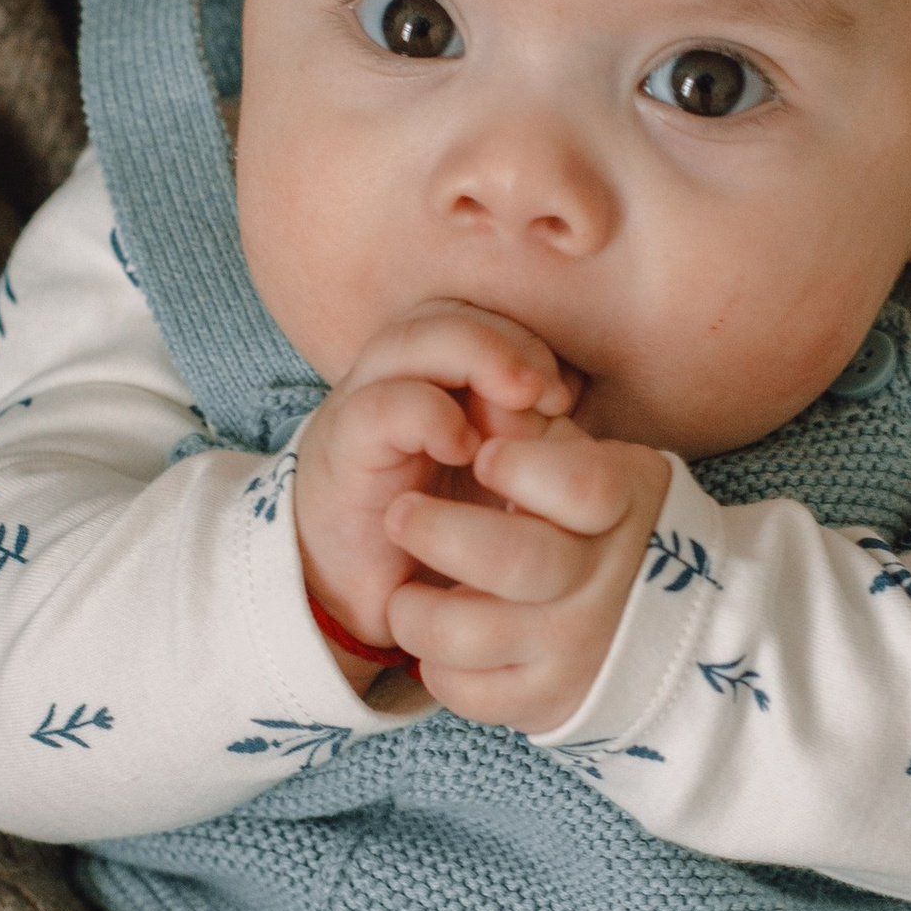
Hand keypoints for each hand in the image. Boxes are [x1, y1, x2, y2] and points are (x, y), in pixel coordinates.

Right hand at [291, 301, 575, 671]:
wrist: (367, 598)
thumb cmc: (439, 535)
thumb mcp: (497, 480)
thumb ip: (529, 439)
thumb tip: (568, 412)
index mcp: (432, 377)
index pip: (479, 318)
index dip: (526, 342)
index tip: (566, 397)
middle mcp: (393, 379)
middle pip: (446, 313)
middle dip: (508, 342)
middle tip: (552, 395)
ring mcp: (362, 406)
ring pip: (411, 339)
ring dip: (476, 359)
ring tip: (521, 403)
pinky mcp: (342, 449)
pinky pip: (381, 406)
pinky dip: (430, 415)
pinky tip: (465, 448)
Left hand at [385, 413, 670, 728]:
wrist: (656, 623)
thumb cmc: (592, 519)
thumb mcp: (585, 458)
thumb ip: (532, 424)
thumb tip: (479, 395)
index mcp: (624, 503)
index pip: (581, 486)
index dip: (522, 467)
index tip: (482, 454)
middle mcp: (605, 579)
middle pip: (513, 559)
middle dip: (435, 530)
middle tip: (400, 512)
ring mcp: (576, 645)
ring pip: (466, 634)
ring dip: (415, 609)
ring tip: (408, 593)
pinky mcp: (547, 701)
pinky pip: (465, 692)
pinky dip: (437, 666)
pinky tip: (443, 642)